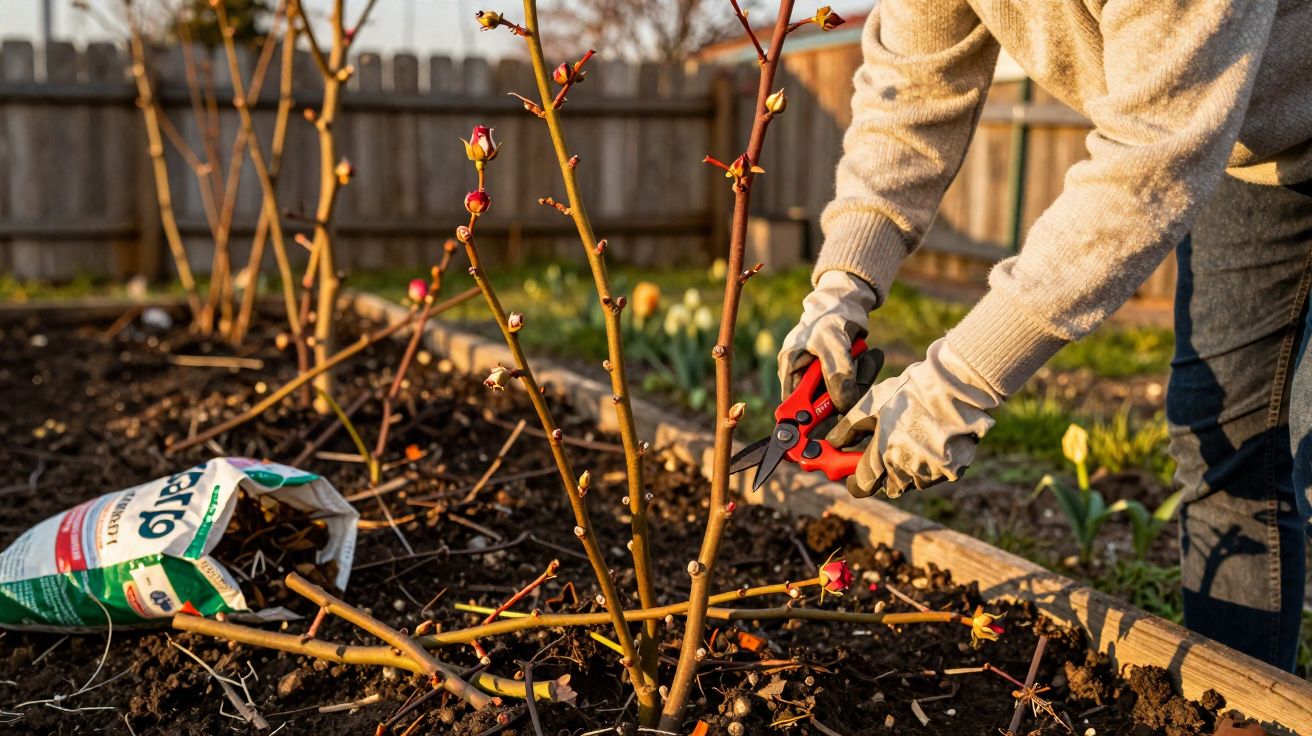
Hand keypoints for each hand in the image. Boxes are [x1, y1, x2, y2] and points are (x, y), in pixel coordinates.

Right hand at [778, 270, 878, 410]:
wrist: (848, 298)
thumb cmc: (830, 315)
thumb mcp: (832, 344)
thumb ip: (837, 375)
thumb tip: (843, 406)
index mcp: (789, 368)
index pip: (795, 406)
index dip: (812, 417)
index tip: (834, 419)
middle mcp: (802, 375)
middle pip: (822, 404)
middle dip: (845, 393)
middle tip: (860, 375)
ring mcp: (821, 375)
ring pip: (842, 395)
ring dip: (859, 379)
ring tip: (865, 358)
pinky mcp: (839, 372)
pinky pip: (854, 384)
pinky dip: (864, 373)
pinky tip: (869, 357)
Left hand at [827, 338, 1004, 497]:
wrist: (956, 387)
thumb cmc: (909, 393)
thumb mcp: (871, 406)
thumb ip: (848, 429)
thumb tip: (832, 443)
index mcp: (883, 458)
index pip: (862, 487)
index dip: (855, 482)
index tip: (852, 475)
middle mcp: (907, 472)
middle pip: (888, 487)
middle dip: (881, 474)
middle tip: (883, 452)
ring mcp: (932, 474)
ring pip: (912, 481)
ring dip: (906, 469)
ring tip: (910, 438)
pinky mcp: (953, 471)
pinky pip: (934, 474)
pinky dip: (928, 464)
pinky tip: (930, 441)